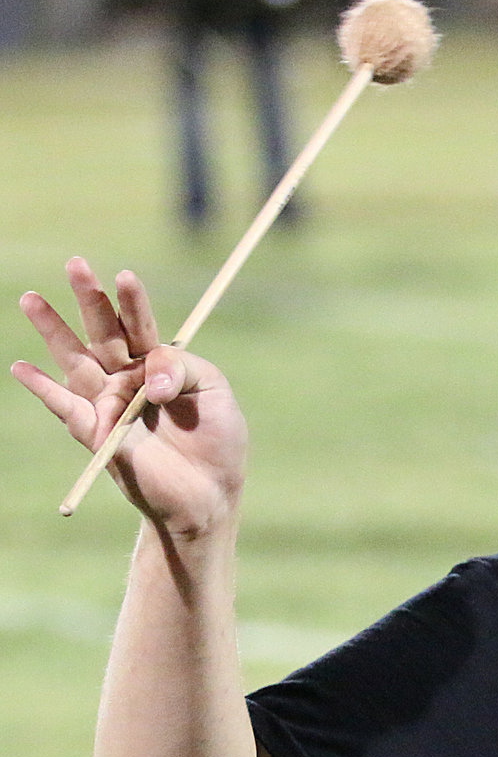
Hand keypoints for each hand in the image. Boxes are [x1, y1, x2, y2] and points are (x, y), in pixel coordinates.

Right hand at [11, 257, 247, 533]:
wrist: (208, 492)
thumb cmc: (217, 440)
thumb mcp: (214, 393)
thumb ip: (180, 371)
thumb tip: (145, 382)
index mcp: (160, 364)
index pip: (142, 325)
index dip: (133, 302)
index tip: (125, 276)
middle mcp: (129, 378)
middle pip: (104, 333)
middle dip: (90, 300)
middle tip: (76, 264)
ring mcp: (109, 404)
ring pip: (76, 361)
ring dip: (53, 331)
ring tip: (32, 299)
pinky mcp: (95, 432)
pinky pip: (64, 407)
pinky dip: (42, 388)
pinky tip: (21, 367)